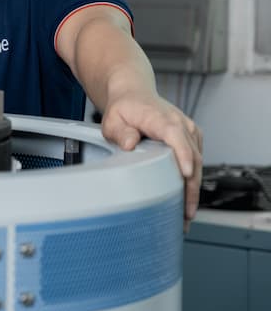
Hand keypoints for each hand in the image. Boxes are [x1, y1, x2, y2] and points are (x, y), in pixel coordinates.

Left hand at [100, 89, 202, 230]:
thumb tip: (130, 144)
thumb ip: (121, 132)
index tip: (185, 175)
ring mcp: (190, 132)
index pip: (178, 138)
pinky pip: (196, 162)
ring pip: (198, 164)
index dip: (183, 156)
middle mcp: (182, 125)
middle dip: (191, 188)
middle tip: (184, 215)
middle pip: (193, 158)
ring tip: (184, 216)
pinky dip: (192, 181)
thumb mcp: (113, 119)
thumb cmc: (124, 107)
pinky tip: (185, 200)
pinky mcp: (191, 140)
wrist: (134, 94)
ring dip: (193, 190)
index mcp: (163, 119)